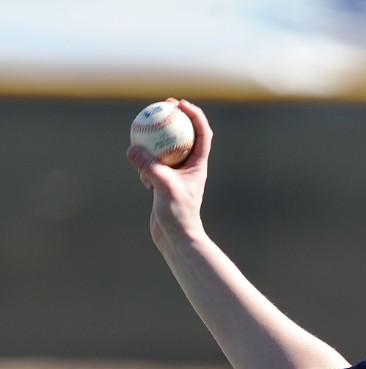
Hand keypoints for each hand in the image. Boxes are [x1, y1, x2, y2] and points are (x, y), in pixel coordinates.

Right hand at [125, 98, 212, 251]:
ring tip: (144, 130)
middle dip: (175, 119)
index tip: (179, 104)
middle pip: (185, 136)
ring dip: (156, 141)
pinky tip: (138, 170)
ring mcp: (176, 176)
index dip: (194, 115)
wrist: (176, 237)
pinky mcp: (163, 184)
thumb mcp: (162, 186)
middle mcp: (190, 168)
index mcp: (198, 164)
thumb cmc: (177, 213)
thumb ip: (148, 166)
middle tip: (161, 106)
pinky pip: (152, 166)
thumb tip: (132, 147)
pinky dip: (145, 164)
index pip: (202, 133)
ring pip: (166, 151)